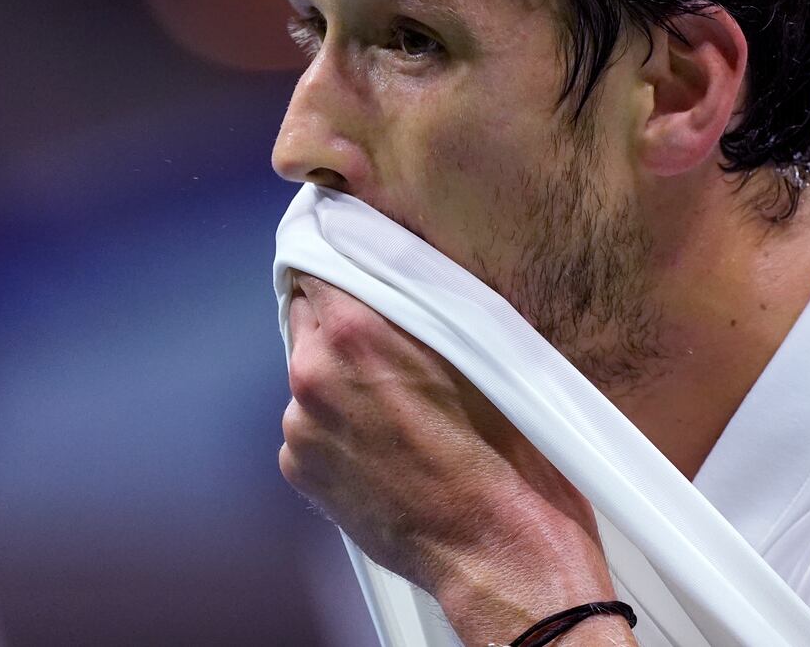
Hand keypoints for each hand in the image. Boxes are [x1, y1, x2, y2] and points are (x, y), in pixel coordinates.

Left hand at [279, 272, 630, 643]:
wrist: (501, 547)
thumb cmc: (509, 451)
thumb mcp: (480, 346)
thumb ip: (421, 303)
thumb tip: (397, 276)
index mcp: (357, 330)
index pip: (317, 264)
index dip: (342, 266)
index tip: (358, 271)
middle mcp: (315, 373)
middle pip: (310, 318)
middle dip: (345, 325)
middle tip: (394, 349)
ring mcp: (301, 427)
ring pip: (311, 377)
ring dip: (342, 381)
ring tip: (401, 411)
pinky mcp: (300, 470)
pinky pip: (311, 427)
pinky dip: (339, 428)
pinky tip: (387, 447)